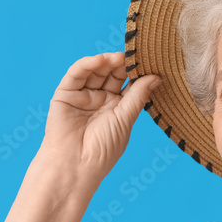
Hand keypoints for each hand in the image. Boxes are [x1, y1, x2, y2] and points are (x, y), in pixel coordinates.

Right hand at [39, 51, 160, 185]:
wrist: (75, 165)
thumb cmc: (103, 149)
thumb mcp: (125, 119)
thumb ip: (138, 95)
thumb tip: (156, 77)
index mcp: (117, 108)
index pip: (128, 84)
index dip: (137, 73)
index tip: (149, 61)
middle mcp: (100, 100)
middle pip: (112, 74)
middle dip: (122, 64)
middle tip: (133, 56)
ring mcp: (82, 96)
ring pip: (95, 71)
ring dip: (106, 61)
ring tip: (118, 57)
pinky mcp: (65, 94)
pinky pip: (76, 74)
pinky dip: (87, 64)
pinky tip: (100, 60)